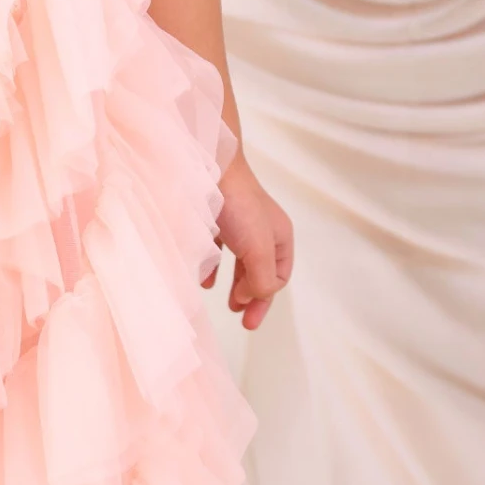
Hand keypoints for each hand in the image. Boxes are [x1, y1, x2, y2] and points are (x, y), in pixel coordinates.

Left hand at [202, 154, 293, 330]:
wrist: (208, 166)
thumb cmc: (239, 207)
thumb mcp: (259, 249)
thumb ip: (262, 279)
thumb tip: (253, 297)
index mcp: (279, 235)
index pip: (279, 277)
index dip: (264, 298)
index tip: (245, 312)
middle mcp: (261, 229)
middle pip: (261, 271)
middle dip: (251, 295)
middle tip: (240, 317)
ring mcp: (237, 223)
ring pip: (239, 260)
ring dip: (234, 282)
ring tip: (225, 299)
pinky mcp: (214, 217)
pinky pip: (216, 249)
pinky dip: (212, 266)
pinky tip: (204, 277)